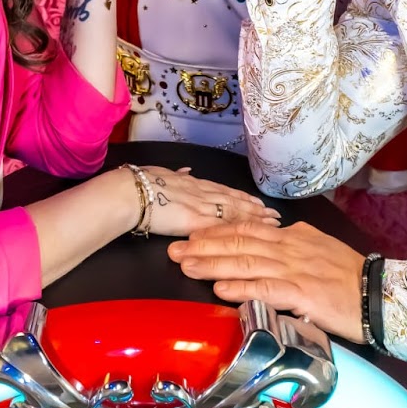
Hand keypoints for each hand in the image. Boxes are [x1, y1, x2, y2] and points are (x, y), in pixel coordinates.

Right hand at [134, 166, 280, 238]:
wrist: (130, 191)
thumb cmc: (139, 182)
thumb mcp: (161, 172)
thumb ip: (177, 175)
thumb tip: (186, 172)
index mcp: (194, 183)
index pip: (224, 191)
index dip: (243, 197)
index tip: (258, 202)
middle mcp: (203, 193)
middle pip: (236, 201)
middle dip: (256, 208)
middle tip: (275, 214)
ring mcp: (201, 206)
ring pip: (235, 212)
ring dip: (255, 218)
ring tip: (272, 222)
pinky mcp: (196, 221)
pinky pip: (223, 226)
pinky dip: (240, 230)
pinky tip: (253, 235)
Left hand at [168, 220, 364, 341]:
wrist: (379, 294)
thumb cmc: (349, 276)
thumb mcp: (318, 250)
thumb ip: (291, 246)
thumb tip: (267, 242)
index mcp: (293, 236)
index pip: (247, 228)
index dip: (217, 232)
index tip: (192, 234)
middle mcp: (291, 247)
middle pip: (240, 242)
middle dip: (204, 245)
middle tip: (175, 248)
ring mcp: (296, 269)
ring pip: (247, 262)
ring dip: (213, 265)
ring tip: (187, 266)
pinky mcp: (303, 293)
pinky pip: (266, 289)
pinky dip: (241, 288)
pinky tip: (220, 290)